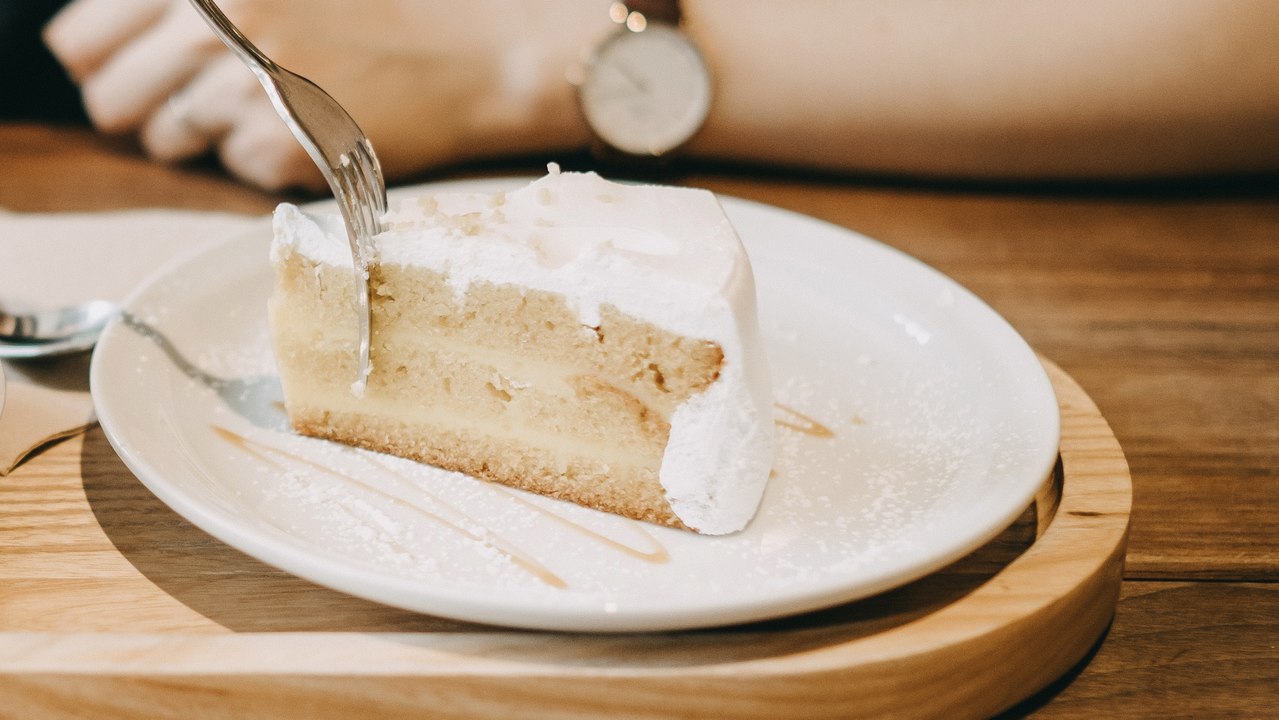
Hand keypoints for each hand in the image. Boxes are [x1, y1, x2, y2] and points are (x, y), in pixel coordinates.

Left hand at [45, 0, 604, 190]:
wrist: (478, 52)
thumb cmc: (390, 4)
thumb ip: (204, 2)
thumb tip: (134, 31)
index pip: (84, 39)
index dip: (108, 58)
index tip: (137, 67)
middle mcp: (215, 27)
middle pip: (113, 101)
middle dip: (149, 104)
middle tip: (202, 97)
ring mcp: (247, 92)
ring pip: (169, 141)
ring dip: (207, 132)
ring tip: (268, 107)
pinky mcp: (285, 151)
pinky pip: (235, 169)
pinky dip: (266, 158)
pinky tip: (310, 127)